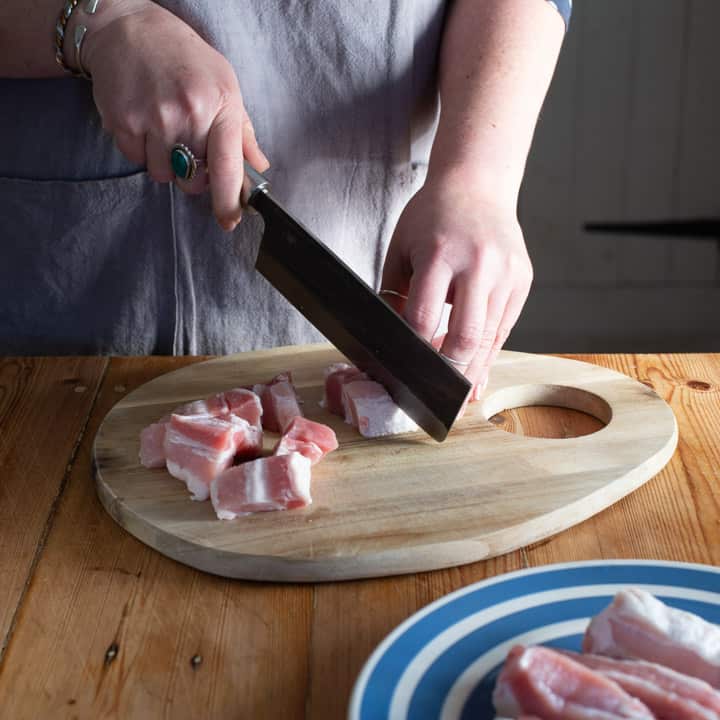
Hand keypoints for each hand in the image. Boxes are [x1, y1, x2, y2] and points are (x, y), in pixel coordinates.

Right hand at [81, 0, 267, 229]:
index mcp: (219, 106)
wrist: (129, 29)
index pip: (228, 167)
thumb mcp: (225, 85)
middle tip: (189, 147)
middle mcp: (187, 114)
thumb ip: (242, 131)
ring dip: (165, 163)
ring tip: (165, 128)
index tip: (229, 220)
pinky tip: (145, 122)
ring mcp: (152, 119)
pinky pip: (136, 161)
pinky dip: (141, 150)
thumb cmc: (184, 59)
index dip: (228, 201)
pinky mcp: (122, 122)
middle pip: (193, 182)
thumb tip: (258, 167)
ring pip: (163, 176)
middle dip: (194, 175)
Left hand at [381, 172, 532, 399]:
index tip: (407, 371)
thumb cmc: (432, 214)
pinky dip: (489, 352)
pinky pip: (504, 326)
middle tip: (437, 399)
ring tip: (459, 395)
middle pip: (466, 336)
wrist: (478, 183)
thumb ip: (395, 293)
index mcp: (441, 253)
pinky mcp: (522, 280)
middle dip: (449, 373)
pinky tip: (478, 371)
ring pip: (490, 338)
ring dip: (472, 370)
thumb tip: (392, 337)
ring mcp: (507, 273)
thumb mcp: (402, 247)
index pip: (426, 316)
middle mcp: (479, 264)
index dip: (415, 350)